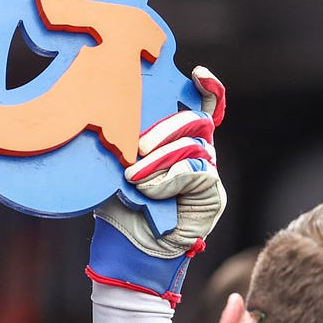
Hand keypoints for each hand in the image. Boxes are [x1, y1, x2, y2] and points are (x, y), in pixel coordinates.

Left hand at [87, 66, 225, 305]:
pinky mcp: (212, 195)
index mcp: (176, 143)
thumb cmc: (119, 207)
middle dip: (165, 129)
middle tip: (137, 149)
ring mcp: (208, 174)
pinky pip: (195, 172)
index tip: (198, 73)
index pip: (203, 108)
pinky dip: (168, 179)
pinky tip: (149, 191)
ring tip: (133, 179)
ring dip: (158, 161)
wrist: (128, 249)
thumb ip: (125, 144)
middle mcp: (198, 154)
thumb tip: (110, 113)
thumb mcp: (116, 167)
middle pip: (195, 122)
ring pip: (193, 147)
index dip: (209, 89)